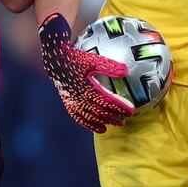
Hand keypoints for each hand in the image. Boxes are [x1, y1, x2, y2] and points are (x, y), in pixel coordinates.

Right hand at [39, 13, 134, 132]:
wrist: (56, 60)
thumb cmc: (76, 58)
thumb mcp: (93, 60)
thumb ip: (109, 67)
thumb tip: (126, 71)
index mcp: (88, 88)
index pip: (108, 102)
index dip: (120, 108)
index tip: (131, 111)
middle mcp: (80, 98)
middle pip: (101, 112)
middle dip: (115, 116)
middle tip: (126, 119)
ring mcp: (74, 102)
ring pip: (92, 117)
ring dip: (105, 121)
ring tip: (116, 124)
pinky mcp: (68, 103)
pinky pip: (80, 118)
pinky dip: (90, 124)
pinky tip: (99, 128)